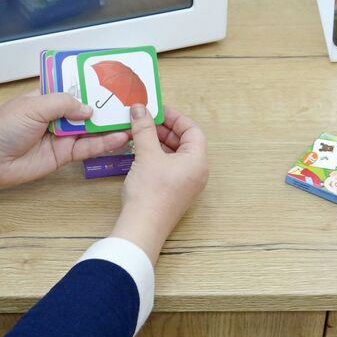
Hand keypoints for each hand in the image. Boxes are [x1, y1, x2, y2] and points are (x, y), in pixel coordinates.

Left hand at [0, 90, 129, 196]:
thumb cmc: (3, 127)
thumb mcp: (34, 105)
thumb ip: (64, 103)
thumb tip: (89, 109)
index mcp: (48, 97)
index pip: (76, 88)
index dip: (93, 86)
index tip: (115, 82)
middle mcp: (58, 115)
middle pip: (88, 109)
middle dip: (107, 106)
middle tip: (132, 103)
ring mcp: (63, 136)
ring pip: (92, 129)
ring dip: (111, 125)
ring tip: (133, 120)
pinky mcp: (65, 155)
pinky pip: (89, 148)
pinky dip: (104, 143)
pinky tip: (120, 137)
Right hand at [110, 104, 208, 263]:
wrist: (142, 227)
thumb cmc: (150, 191)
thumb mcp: (147, 154)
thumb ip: (144, 129)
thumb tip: (140, 108)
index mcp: (197, 161)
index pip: (192, 131)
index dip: (175, 118)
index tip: (157, 110)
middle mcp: (196, 172)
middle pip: (184, 142)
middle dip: (164, 129)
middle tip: (145, 120)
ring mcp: (186, 184)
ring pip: (175, 155)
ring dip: (158, 142)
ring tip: (139, 134)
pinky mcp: (174, 192)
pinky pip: (169, 167)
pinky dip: (157, 156)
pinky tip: (139, 152)